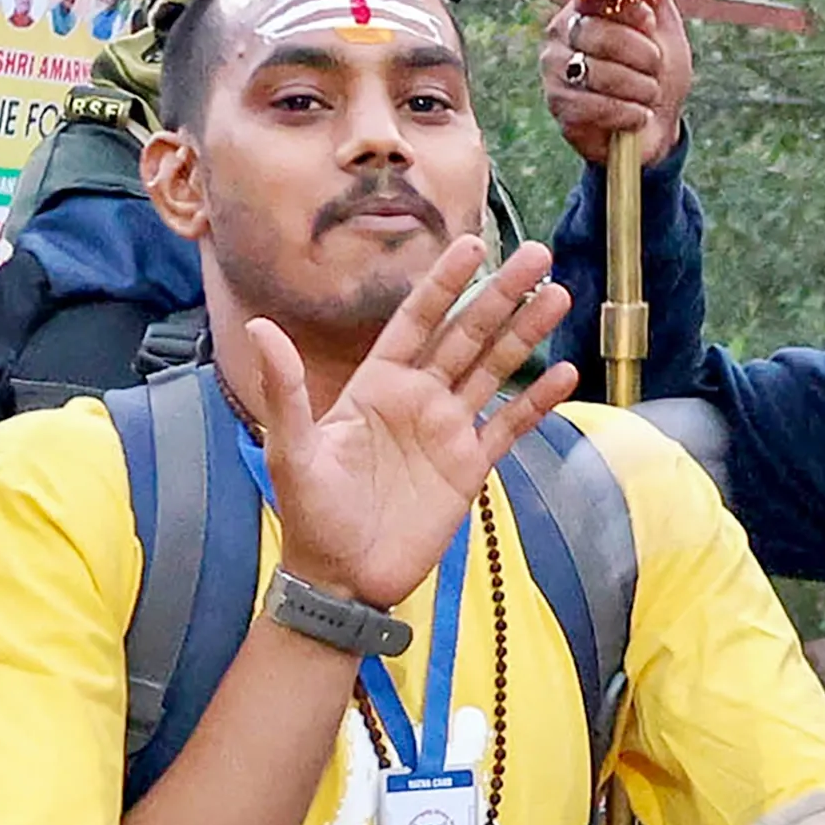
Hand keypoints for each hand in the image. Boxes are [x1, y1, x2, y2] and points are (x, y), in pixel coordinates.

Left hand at [233, 242, 582, 604]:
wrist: (341, 580)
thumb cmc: (310, 514)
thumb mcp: (291, 450)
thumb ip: (286, 390)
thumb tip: (259, 328)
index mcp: (376, 385)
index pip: (415, 321)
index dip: (442, 284)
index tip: (469, 243)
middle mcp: (416, 398)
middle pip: (466, 335)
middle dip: (500, 295)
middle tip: (536, 255)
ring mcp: (446, 431)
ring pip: (493, 370)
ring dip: (525, 335)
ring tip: (558, 296)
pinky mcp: (468, 469)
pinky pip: (508, 427)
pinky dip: (536, 402)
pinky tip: (564, 373)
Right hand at [546, 0, 689, 166]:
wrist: (657, 123)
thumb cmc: (658, 72)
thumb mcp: (665, 28)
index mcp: (584, 8)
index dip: (627, 9)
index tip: (650, 24)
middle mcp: (560, 35)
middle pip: (595, 33)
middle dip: (639, 53)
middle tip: (657, 67)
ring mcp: (555, 72)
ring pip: (594, 71)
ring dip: (636, 86)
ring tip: (651, 94)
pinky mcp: (560, 108)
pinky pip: (591, 106)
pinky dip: (625, 112)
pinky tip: (639, 115)